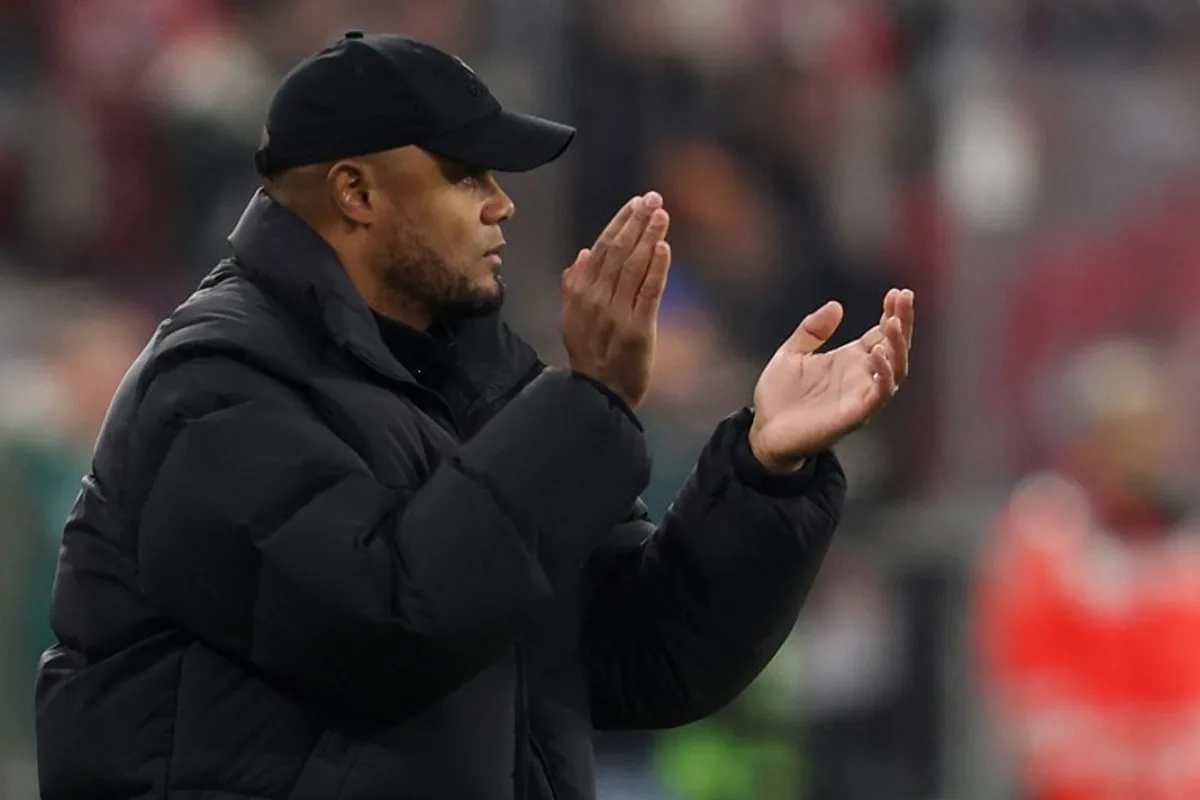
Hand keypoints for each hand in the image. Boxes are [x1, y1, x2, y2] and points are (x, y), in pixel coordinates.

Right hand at [561, 192, 671, 409]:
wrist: (598, 394)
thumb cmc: (589, 354)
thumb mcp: (571, 318)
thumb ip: (574, 285)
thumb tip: (584, 252)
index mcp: (579, 293)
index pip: (601, 248)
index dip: (619, 222)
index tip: (635, 202)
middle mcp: (595, 299)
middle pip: (618, 251)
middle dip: (636, 221)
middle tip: (653, 198)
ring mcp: (616, 314)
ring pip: (633, 267)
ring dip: (648, 237)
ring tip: (661, 214)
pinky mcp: (638, 330)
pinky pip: (648, 293)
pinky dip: (656, 269)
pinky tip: (664, 248)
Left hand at [748, 289, 914, 472]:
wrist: (764, 432)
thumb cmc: (780, 396)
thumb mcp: (791, 354)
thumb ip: (812, 331)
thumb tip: (836, 306)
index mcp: (850, 360)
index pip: (881, 333)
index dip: (892, 313)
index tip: (896, 292)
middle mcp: (861, 376)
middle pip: (895, 348)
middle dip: (903, 322)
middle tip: (904, 297)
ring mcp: (860, 396)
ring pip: (896, 370)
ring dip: (898, 346)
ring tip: (894, 322)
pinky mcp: (854, 415)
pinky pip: (879, 394)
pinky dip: (883, 374)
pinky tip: (876, 352)